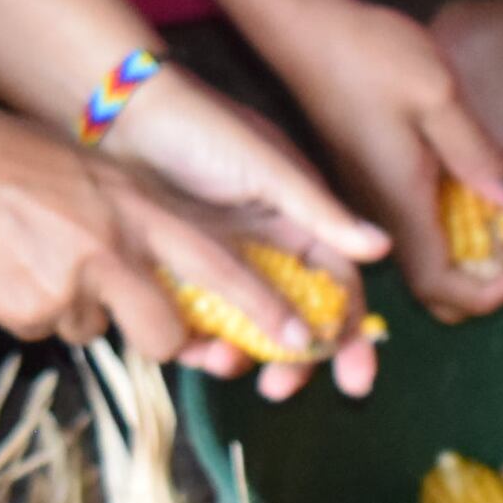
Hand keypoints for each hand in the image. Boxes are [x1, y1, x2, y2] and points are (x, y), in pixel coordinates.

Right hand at [0, 107, 317, 378]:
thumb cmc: (21, 155)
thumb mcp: (102, 177)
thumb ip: (142, 223)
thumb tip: (170, 276)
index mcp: (139, 210)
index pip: (219, 268)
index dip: (264, 309)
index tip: (302, 343)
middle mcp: (112, 251)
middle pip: (166, 335)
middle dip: (161, 340)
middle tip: (130, 314)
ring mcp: (68, 286)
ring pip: (94, 330)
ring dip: (74, 307)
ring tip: (37, 253)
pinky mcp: (26, 313)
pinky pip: (44, 330)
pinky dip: (30, 307)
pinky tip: (6, 264)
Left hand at [95, 69, 387, 400]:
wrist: (119, 112)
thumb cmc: (200, 128)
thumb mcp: (266, 168)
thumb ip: (320, 212)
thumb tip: (382, 249)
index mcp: (298, 222)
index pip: (339, 287)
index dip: (350, 333)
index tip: (354, 378)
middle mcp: (264, 246)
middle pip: (295, 318)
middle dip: (297, 361)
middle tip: (281, 390)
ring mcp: (220, 260)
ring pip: (245, 326)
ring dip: (243, 356)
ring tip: (224, 367)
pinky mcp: (175, 269)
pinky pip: (196, 319)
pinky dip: (198, 341)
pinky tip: (191, 352)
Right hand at [262, 0, 502, 325]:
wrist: (303, 28)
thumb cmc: (368, 55)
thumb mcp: (438, 94)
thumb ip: (479, 154)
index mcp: (399, 202)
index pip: (439, 286)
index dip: (485, 297)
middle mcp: (379, 212)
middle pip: (428, 285)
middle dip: (477, 286)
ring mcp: (369, 196)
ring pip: (419, 256)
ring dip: (464, 256)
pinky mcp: (367, 177)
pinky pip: (410, 226)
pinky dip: (447, 227)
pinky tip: (469, 188)